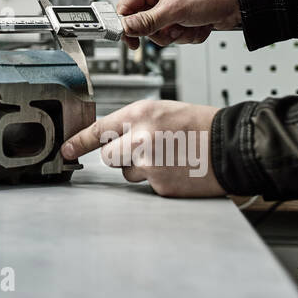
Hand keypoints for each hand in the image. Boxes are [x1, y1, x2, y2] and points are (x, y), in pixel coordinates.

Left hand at [61, 100, 224, 196]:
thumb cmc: (200, 127)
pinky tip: (176, 169)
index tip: (65, 150)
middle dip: (120, 156)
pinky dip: (159, 180)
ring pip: (128, 172)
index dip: (78, 142)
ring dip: (141, 168)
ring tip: (168, 157)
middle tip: (145, 150)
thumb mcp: (162, 112)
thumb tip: (111, 138)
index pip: (98, 129)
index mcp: (140, 115)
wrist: (231, 146)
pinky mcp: (160, 186)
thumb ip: (134, 123)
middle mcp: (140, 139)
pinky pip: (147, 185)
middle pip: (108, 157)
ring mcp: (149, 164)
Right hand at [117, 0, 241, 49]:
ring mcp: (169, 6)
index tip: (131, 40)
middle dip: (162, 30)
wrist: (239, 3)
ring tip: (190, 23)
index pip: (126, 7)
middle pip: (142, 24)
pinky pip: (173, 36)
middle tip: (174, 26)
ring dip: (177, 34)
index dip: (128, 25)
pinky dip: (187, 35)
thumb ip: (146, 21)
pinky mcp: (179, 18)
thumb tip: (125, 28)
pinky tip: (198, 25)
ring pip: (159, 33)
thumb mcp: (174, 8)